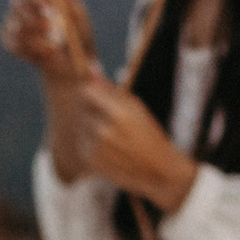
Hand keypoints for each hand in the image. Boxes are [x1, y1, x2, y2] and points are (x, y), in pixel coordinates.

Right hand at [0, 0, 97, 76]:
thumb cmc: (77, 36)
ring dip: (35, 39)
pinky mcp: (8, 39)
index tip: (47, 6)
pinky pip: (11, 43)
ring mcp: (12, 21)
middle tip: (49, 30)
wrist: (71, 64)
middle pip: (17, 2)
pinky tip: (42, 56)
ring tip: (54, 49)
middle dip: (33, 17)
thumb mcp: (78, 18)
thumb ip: (68, 0)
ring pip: (15, 26)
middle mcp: (23, 4)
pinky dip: (28, 51)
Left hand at [68, 76, 199, 211]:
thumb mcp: (135, 107)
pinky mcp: (92, 162)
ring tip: (112, 136)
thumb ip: (109, 88)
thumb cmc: (148, 134)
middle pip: (82, 109)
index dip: (91, 93)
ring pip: (81, 126)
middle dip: (92, 110)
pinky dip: (91, 143)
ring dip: (91, 127)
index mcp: (119, 114)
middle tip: (111, 121)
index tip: (99, 98)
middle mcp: (105, 132)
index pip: (86, 92)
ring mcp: (96, 149)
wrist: (159, 171)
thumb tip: (90, 67)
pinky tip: (109, 149)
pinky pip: (82, 143)